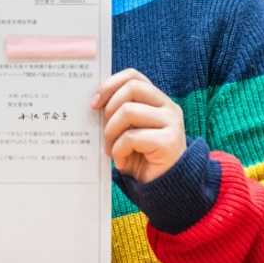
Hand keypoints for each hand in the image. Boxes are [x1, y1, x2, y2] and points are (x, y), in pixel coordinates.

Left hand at [92, 68, 186, 183]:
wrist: (163, 186)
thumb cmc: (140, 156)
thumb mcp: (127, 130)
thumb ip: (117, 113)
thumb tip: (92, 102)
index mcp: (157, 100)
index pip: (133, 76)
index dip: (110, 84)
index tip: (94, 103)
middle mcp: (168, 107)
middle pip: (131, 89)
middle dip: (109, 109)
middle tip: (103, 132)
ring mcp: (172, 123)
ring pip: (128, 111)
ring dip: (111, 133)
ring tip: (111, 150)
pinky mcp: (169, 141)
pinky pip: (132, 137)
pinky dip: (119, 151)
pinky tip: (122, 162)